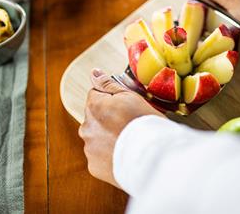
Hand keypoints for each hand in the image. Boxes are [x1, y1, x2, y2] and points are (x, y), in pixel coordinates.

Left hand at [78, 68, 164, 186]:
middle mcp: (86, 127)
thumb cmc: (144, 123)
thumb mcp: (130, 96)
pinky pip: (100, 157)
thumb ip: (109, 85)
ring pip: (97, 138)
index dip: (111, 99)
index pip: (95, 95)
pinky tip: (124, 154)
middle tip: (129, 124)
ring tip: (129, 141)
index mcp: (94, 107)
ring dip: (108, 137)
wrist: (153, 156)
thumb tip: (94, 73)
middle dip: (108, 119)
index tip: (125, 106)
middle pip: (95, 117)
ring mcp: (89, 148)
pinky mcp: (94, 167)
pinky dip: (109, 155)